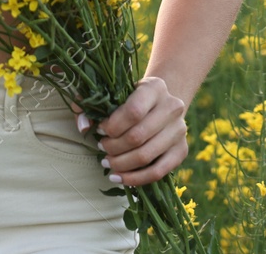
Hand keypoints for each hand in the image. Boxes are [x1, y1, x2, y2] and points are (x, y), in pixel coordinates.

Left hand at [72, 77, 187, 186]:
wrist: (160, 104)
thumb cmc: (130, 98)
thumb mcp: (113, 92)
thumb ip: (91, 104)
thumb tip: (83, 127)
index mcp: (155, 87)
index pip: (133, 112)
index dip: (113, 126)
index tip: (100, 130)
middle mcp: (173, 107)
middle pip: (138, 136)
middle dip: (114, 147)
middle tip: (101, 148)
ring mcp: (180, 130)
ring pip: (146, 156)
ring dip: (121, 164)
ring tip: (107, 163)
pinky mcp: (182, 150)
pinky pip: (158, 172)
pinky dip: (136, 179)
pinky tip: (119, 178)